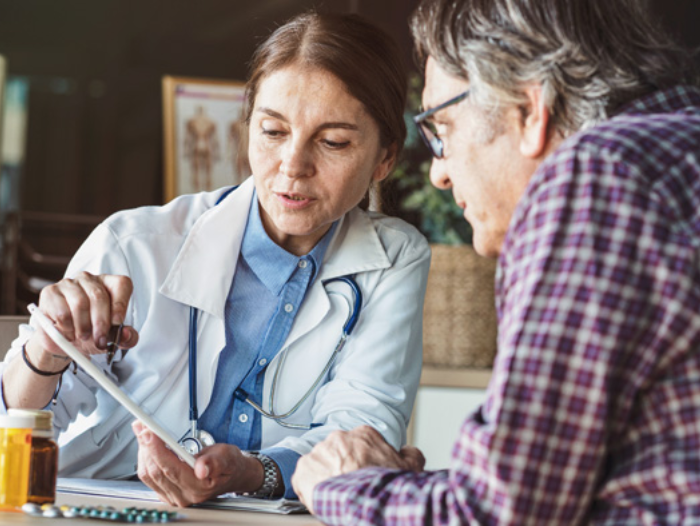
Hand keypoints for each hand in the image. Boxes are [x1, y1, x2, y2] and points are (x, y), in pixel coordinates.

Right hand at [27, 272, 138, 369]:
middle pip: (99, 296)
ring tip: (83, 336)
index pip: (122, 284)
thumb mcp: (112, 338)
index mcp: (109, 285)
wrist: (63, 341)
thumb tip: (127, 334)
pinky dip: (67, 328)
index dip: (120, 303)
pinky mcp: (50, 292)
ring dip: (83, 326)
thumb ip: (127, 338)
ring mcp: (68, 283)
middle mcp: (89, 280)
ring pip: (80, 303)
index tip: (117, 322)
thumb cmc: (92, 333)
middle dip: (101, 322)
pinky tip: (69, 332)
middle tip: (100, 340)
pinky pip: (61, 311)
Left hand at [132, 421, 265, 506]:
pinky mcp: (167, 493)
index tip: (149, 432)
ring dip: (143, 451)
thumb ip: (215, 462)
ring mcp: (174, 496)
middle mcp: (184, 495)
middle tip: (143, 427)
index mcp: (198, 487)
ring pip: (148, 474)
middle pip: (156, 471)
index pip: (170, 468)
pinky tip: (146, 446)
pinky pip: (149, 478)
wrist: (232, 475)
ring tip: (143, 433)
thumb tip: (202, 469)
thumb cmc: (229, 464)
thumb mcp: (228, 457)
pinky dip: (145, 459)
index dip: (157, 449)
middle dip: (147, 446)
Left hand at [291, 425, 424, 512]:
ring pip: (321, 465)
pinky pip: (303, 478)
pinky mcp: (304, 469)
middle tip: (351, 487)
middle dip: (343, 468)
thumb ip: (410, 454)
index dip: (363, 462)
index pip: (360, 445)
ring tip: (337, 495)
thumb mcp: (410, 468)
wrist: (365, 500)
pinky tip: (321, 498)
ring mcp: (320, 452)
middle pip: (339, 453)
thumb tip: (408, 451)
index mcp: (363, 435)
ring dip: (327, 477)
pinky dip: (309, 488)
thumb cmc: (385, 485)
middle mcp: (339, 438)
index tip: (365, 473)